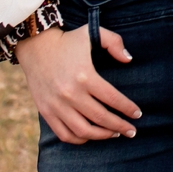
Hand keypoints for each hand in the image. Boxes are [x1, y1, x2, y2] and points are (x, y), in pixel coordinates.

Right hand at [15, 23, 140, 143]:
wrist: (34, 45)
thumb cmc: (67, 40)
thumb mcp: (92, 32)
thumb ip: (114, 42)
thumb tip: (128, 60)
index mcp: (85, 75)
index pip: (112, 99)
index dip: (128, 108)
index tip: (138, 114)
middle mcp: (71, 93)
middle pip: (101, 118)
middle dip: (120, 126)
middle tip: (132, 131)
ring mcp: (57, 105)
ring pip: (84, 131)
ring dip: (102, 135)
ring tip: (114, 134)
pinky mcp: (46, 111)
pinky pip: (64, 134)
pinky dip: (79, 139)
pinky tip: (91, 136)